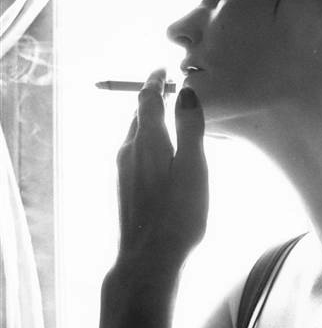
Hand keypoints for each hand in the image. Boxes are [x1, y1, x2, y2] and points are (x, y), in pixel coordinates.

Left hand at [116, 69, 207, 267]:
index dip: (155, 81)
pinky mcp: (123, 187)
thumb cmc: (177, 213)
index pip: (147, 98)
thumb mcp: (193, 166)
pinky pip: (134, 151)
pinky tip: (159, 153)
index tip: (163, 69)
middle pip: (138, 114)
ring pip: (134, 134)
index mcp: (147, 140)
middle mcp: (128, 150)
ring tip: (166, 116)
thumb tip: (186, 91)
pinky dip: (147, 140)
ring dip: (148, 119)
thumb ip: (189, 127)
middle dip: (151, 97)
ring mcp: (122, 170)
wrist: (147, 258)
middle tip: (168, 88)